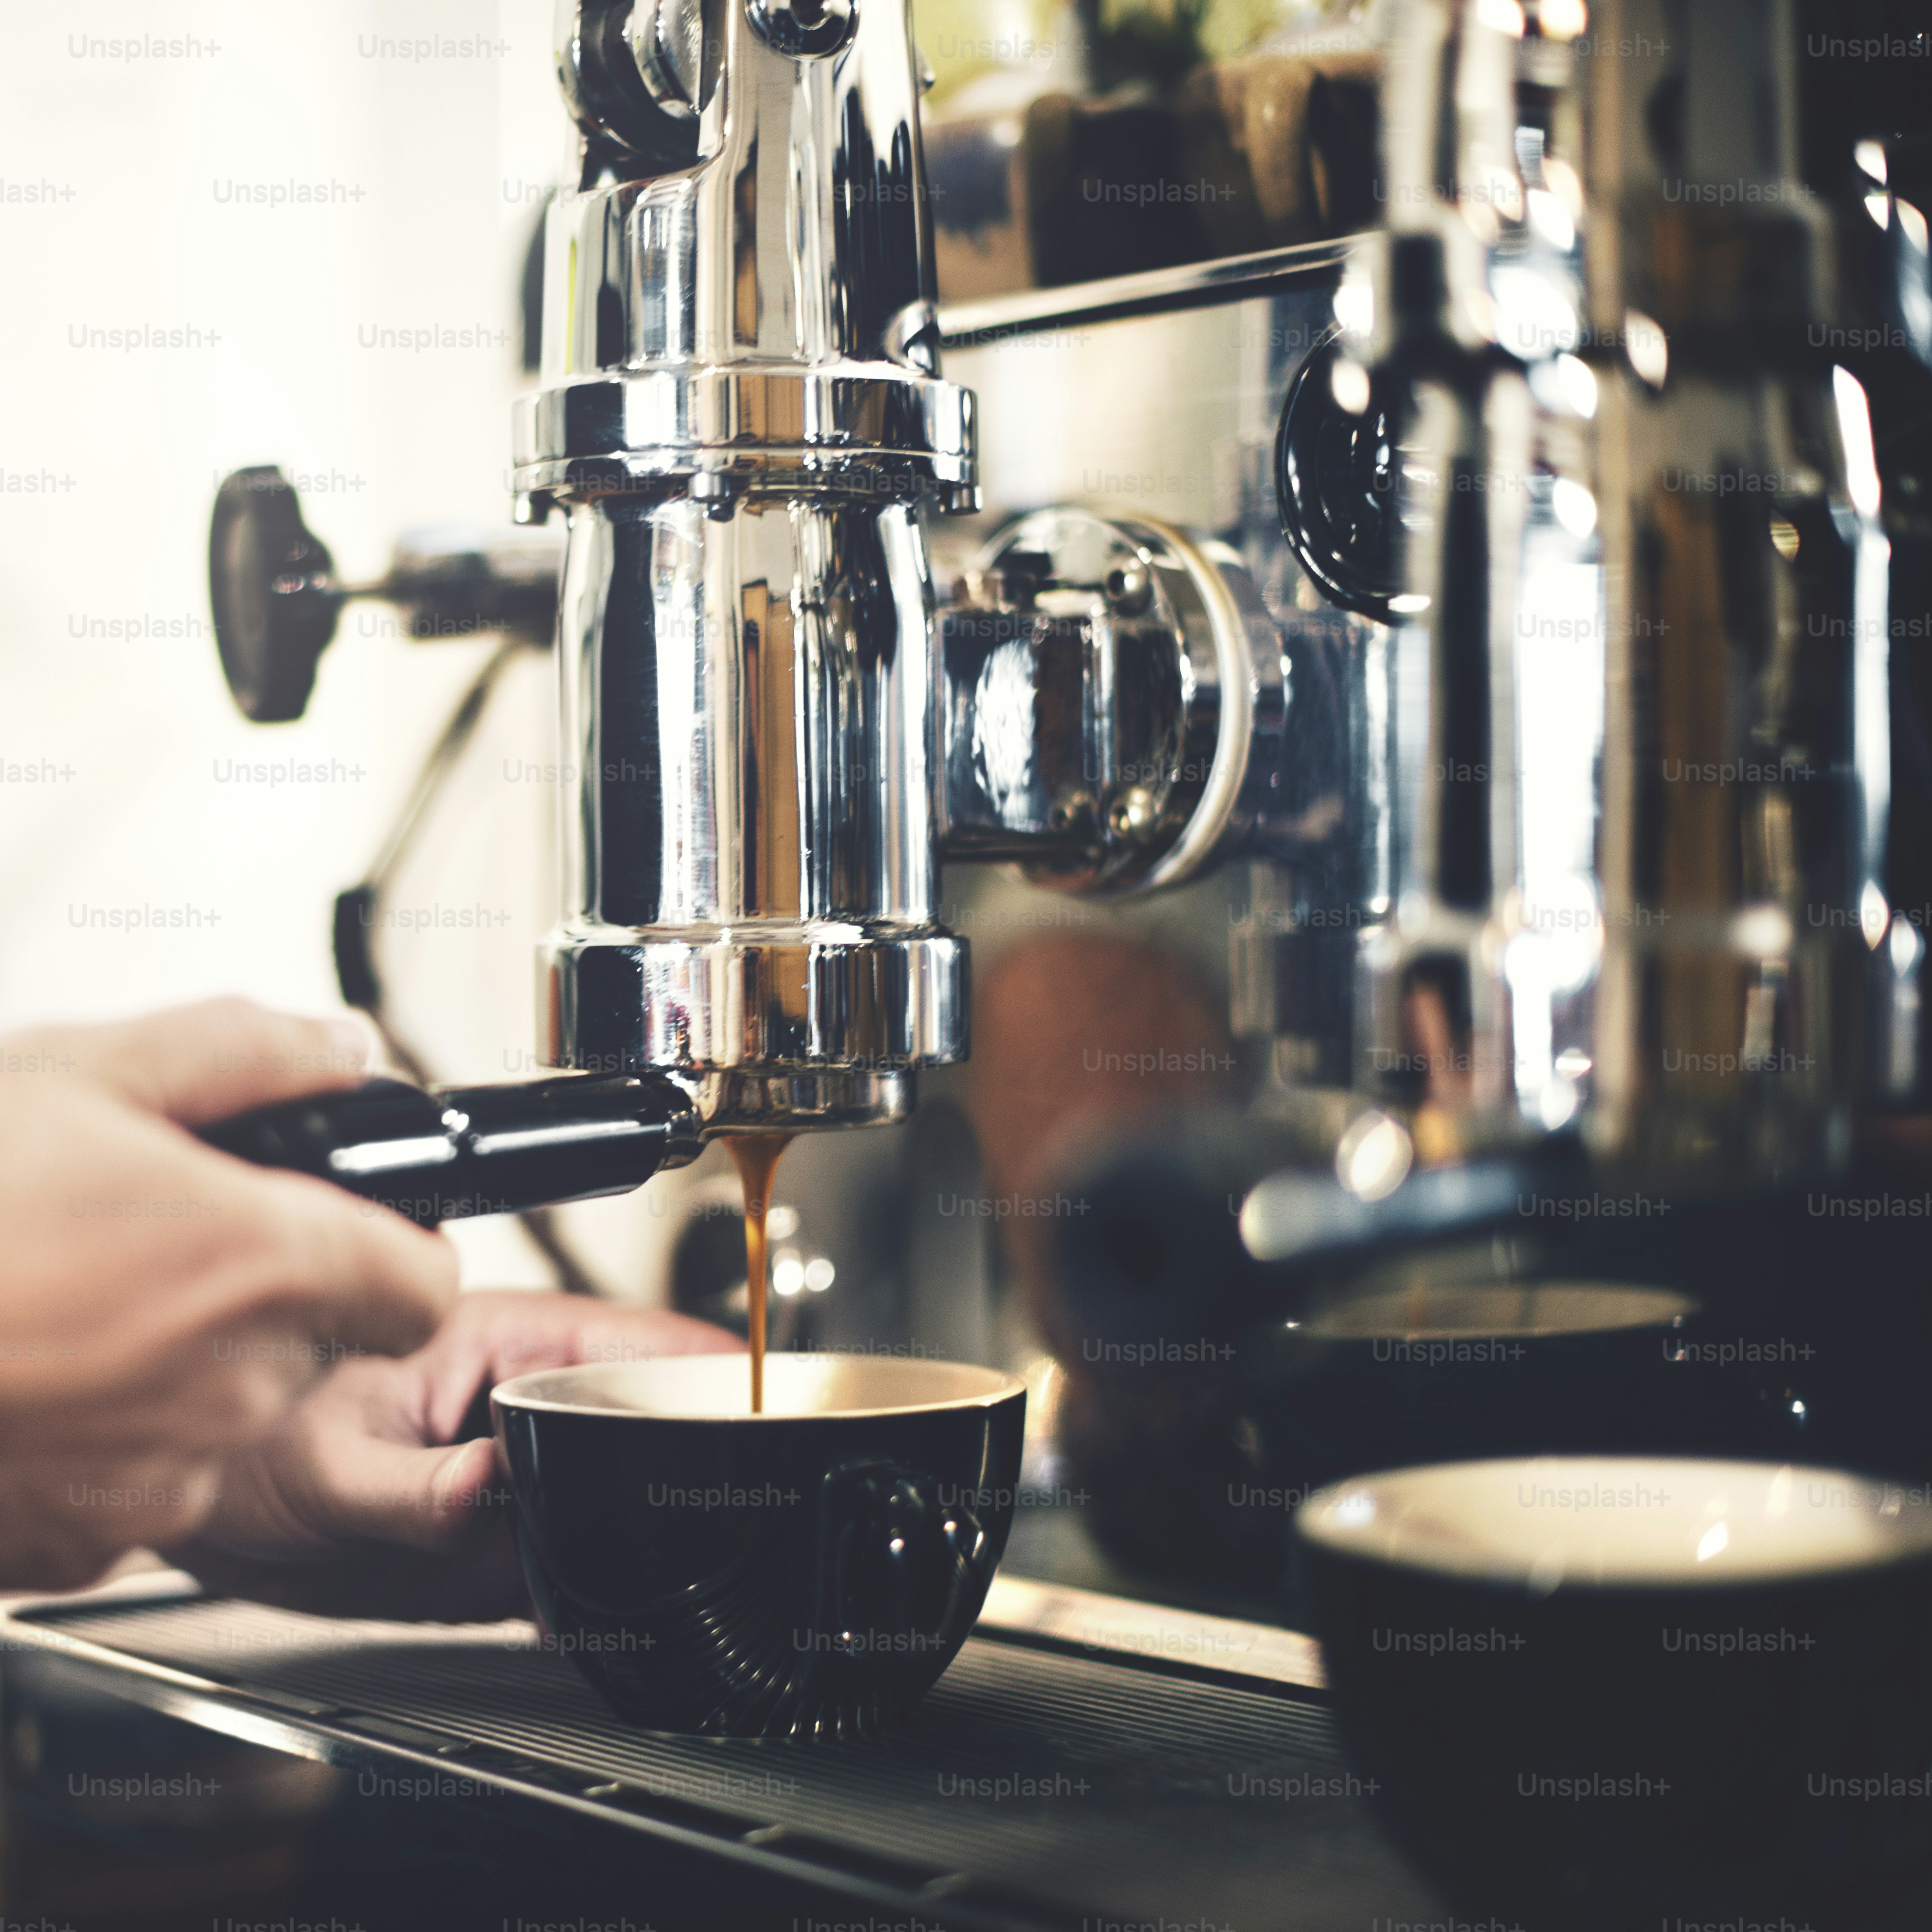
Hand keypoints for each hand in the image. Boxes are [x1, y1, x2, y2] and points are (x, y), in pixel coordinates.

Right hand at [0, 998, 457, 1588]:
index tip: (351, 1232)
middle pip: (318, 1344)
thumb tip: (337, 1047)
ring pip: (224, 1418)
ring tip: (66, 1309)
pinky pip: (138, 1488)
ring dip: (177, 1370)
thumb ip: (240, 1053)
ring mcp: (155, 1483)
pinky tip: (28, 1380)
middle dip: (263, 1297)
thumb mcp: (77, 1076)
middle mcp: (227, 1386)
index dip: (393, 1251)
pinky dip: (103, 1441)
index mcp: (255, 1264)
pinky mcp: (80, 1547)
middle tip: (153, 1250)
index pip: (420, 1285)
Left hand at [165, 1290, 740, 1619]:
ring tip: (668, 1573)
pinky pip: (585, 1558)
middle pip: (658, 1421)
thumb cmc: (253, 1443)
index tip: (761, 1416)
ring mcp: (529, 1471)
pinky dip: (603, 1590)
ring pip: (630, 1493)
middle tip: (723, 1521)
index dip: (718, 1375)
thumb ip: (408, 1486)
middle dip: (695, 1466)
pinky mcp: (512, 1537)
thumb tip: (487, 1486)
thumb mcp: (321, 1463)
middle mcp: (533, 1402)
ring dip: (653, 1534)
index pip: (648, 1343)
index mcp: (510, 1343)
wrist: (212, 1512)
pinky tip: (603, 1616)